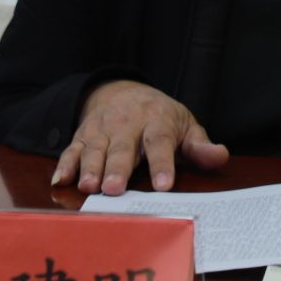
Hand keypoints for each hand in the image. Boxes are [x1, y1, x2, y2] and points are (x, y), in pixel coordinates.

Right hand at [52, 79, 229, 195]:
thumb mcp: (184, 125)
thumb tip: (221, 156)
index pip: (160, 143)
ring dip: (90, 168)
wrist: (122, 90)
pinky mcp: (83, 136)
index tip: (164, 186)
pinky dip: (65, 164)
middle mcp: (127, 125)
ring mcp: (102, 130)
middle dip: (118, 168)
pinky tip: (60, 180)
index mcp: (157, 122)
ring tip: (88, 186)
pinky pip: (72, 150)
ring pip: (95, 149)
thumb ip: (199, 145)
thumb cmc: (160, 116)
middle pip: (123, 148)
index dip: (162, 164)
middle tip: (115, 189)